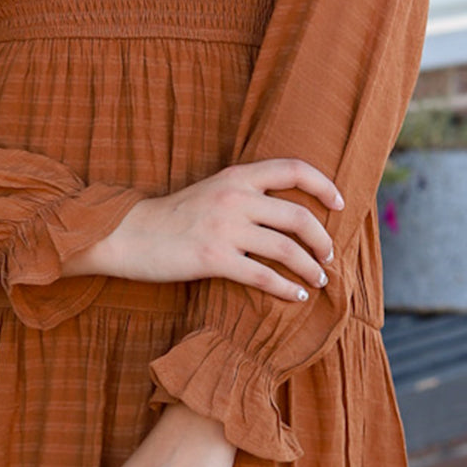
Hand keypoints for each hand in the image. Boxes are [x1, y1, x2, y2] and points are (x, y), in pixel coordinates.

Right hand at [64, 158, 342, 301]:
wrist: (127, 234)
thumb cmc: (172, 217)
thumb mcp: (211, 190)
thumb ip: (245, 193)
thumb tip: (286, 211)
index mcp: (236, 176)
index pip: (294, 169)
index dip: (324, 185)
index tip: (339, 205)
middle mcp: (234, 198)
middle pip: (298, 216)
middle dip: (322, 240)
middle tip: (329, 257)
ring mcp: (223, 228)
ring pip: (286, 249)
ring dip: (310, 268)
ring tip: (318, 281)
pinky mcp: (212, 259)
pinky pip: (262, 277)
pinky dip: (286, 289)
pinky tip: (296, 297)